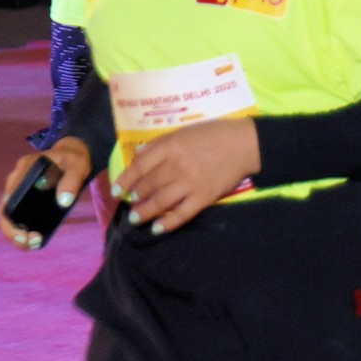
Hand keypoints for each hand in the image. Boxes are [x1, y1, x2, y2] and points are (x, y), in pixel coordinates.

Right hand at [0, 138, 92, 249]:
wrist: (71, 159)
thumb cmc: (73, 161)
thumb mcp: (78, 166)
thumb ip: (72, 181)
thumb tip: (64, 202)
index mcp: (25, 168)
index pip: (11, 192)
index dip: (12, 214)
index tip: (24, 230)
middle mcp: (17, 180)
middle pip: (5, 208)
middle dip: (12, 229)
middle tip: (29, 242)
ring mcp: (19, 192)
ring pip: (9, 216)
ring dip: (16, 234)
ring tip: (34, 244)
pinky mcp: (25, 201)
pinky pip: (19, 218)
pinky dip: (24, 232)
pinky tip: (35, 241)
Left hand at [112, 118, 261, 234]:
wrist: (244, 145)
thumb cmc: (213, 134)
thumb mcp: (183, 131)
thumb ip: (160, 144)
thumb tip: (138, 154)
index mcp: (171, 146)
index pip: (140, 165)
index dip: (125, 179)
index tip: (116, 190)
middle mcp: (177, 165)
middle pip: (149, 185)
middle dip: (135, 196)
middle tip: (129, 203)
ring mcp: (190, 183)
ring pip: (161, 201)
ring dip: (145, 211)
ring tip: (136, 218)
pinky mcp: (204, 197)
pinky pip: (182, 214)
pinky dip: (168, 223)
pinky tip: (157, 229)